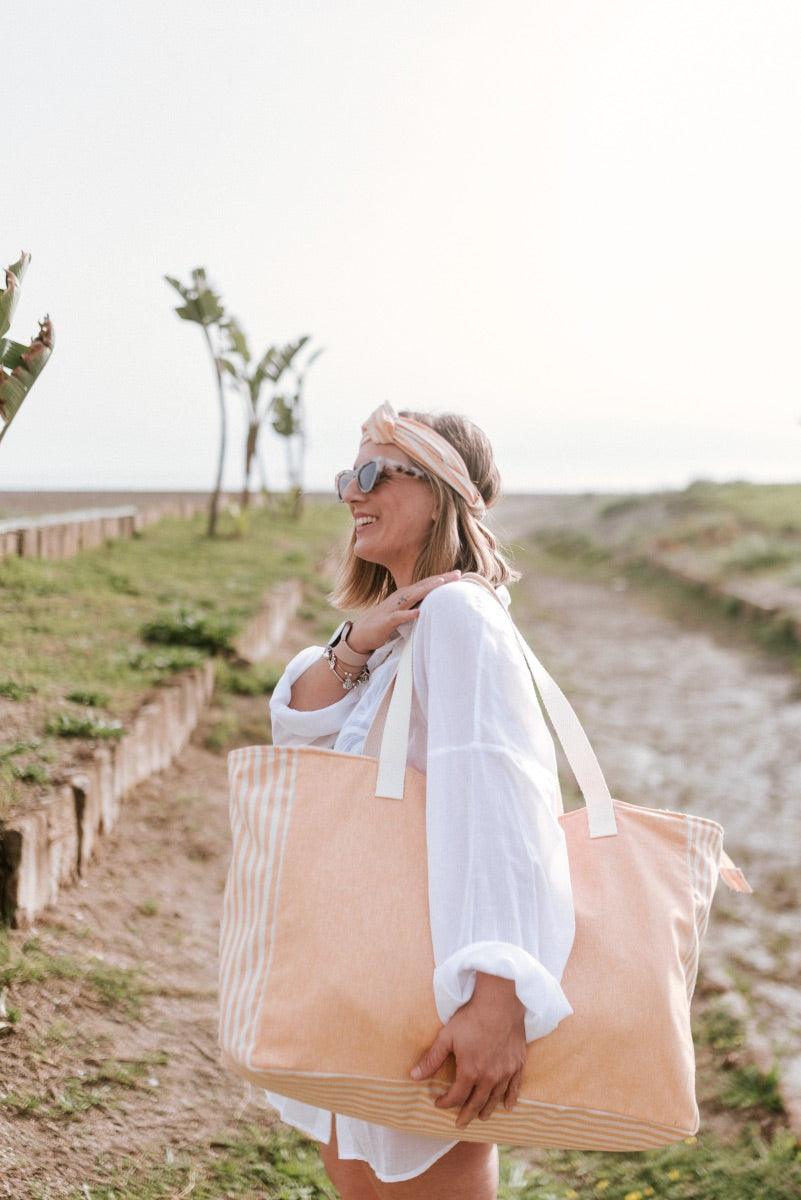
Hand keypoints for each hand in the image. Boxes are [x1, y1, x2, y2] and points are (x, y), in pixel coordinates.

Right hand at [346, 569, 461, 653]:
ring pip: (411, 596)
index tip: (459, 574)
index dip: (441, 579)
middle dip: (440, 580)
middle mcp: (399, 598)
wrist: (360, 635)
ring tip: (441, 584)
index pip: (426, 585)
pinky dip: (407, 615)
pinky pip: (397, 617)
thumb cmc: (383, 623)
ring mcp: (392, 608)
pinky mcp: (385, 622)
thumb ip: (416, 607)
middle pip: (422, 586)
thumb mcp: (403, 612)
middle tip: (458, 574)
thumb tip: (434, 606)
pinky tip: (418, 613)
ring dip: (425, 590)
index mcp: (405, 596)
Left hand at [409, 973, 527, 1129]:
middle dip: (466, 1114)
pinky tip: (508, 1106)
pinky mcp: (517, 1064)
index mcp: (470, 1072)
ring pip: (495, 1098)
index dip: (446, 1102)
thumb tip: (413, 1076)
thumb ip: (432, 1059)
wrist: (500, 1002)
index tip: (438, 1103)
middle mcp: (489, 1077)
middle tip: (460, 1124)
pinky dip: (510, 1099)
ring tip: (480, 1117)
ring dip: (486, 1109)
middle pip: (476, 1103)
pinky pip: (514, 1087)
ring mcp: (505, 1072)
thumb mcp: (446, 1037)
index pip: (457, 1096)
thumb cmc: (471, 1018)